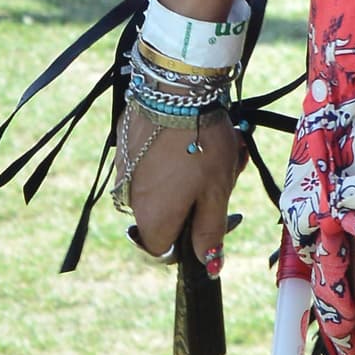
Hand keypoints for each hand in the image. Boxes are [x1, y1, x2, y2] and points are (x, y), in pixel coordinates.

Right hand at [123, 107, 248, 271]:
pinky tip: (198, 131)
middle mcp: (131, 201)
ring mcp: (126, 172)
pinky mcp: (126, 146)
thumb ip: (210, 231)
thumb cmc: (201, 144)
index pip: (165, 250)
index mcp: (153, 220)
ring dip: (193, 173)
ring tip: (222, 144)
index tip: (215, 215)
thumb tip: (209, 265)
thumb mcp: (216, 191)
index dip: (192, 238)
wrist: (175, 89)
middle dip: (201, 197)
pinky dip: (176, 154)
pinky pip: (153, 162)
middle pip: (168, 215)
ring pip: (164, 186)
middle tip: (228, 170)